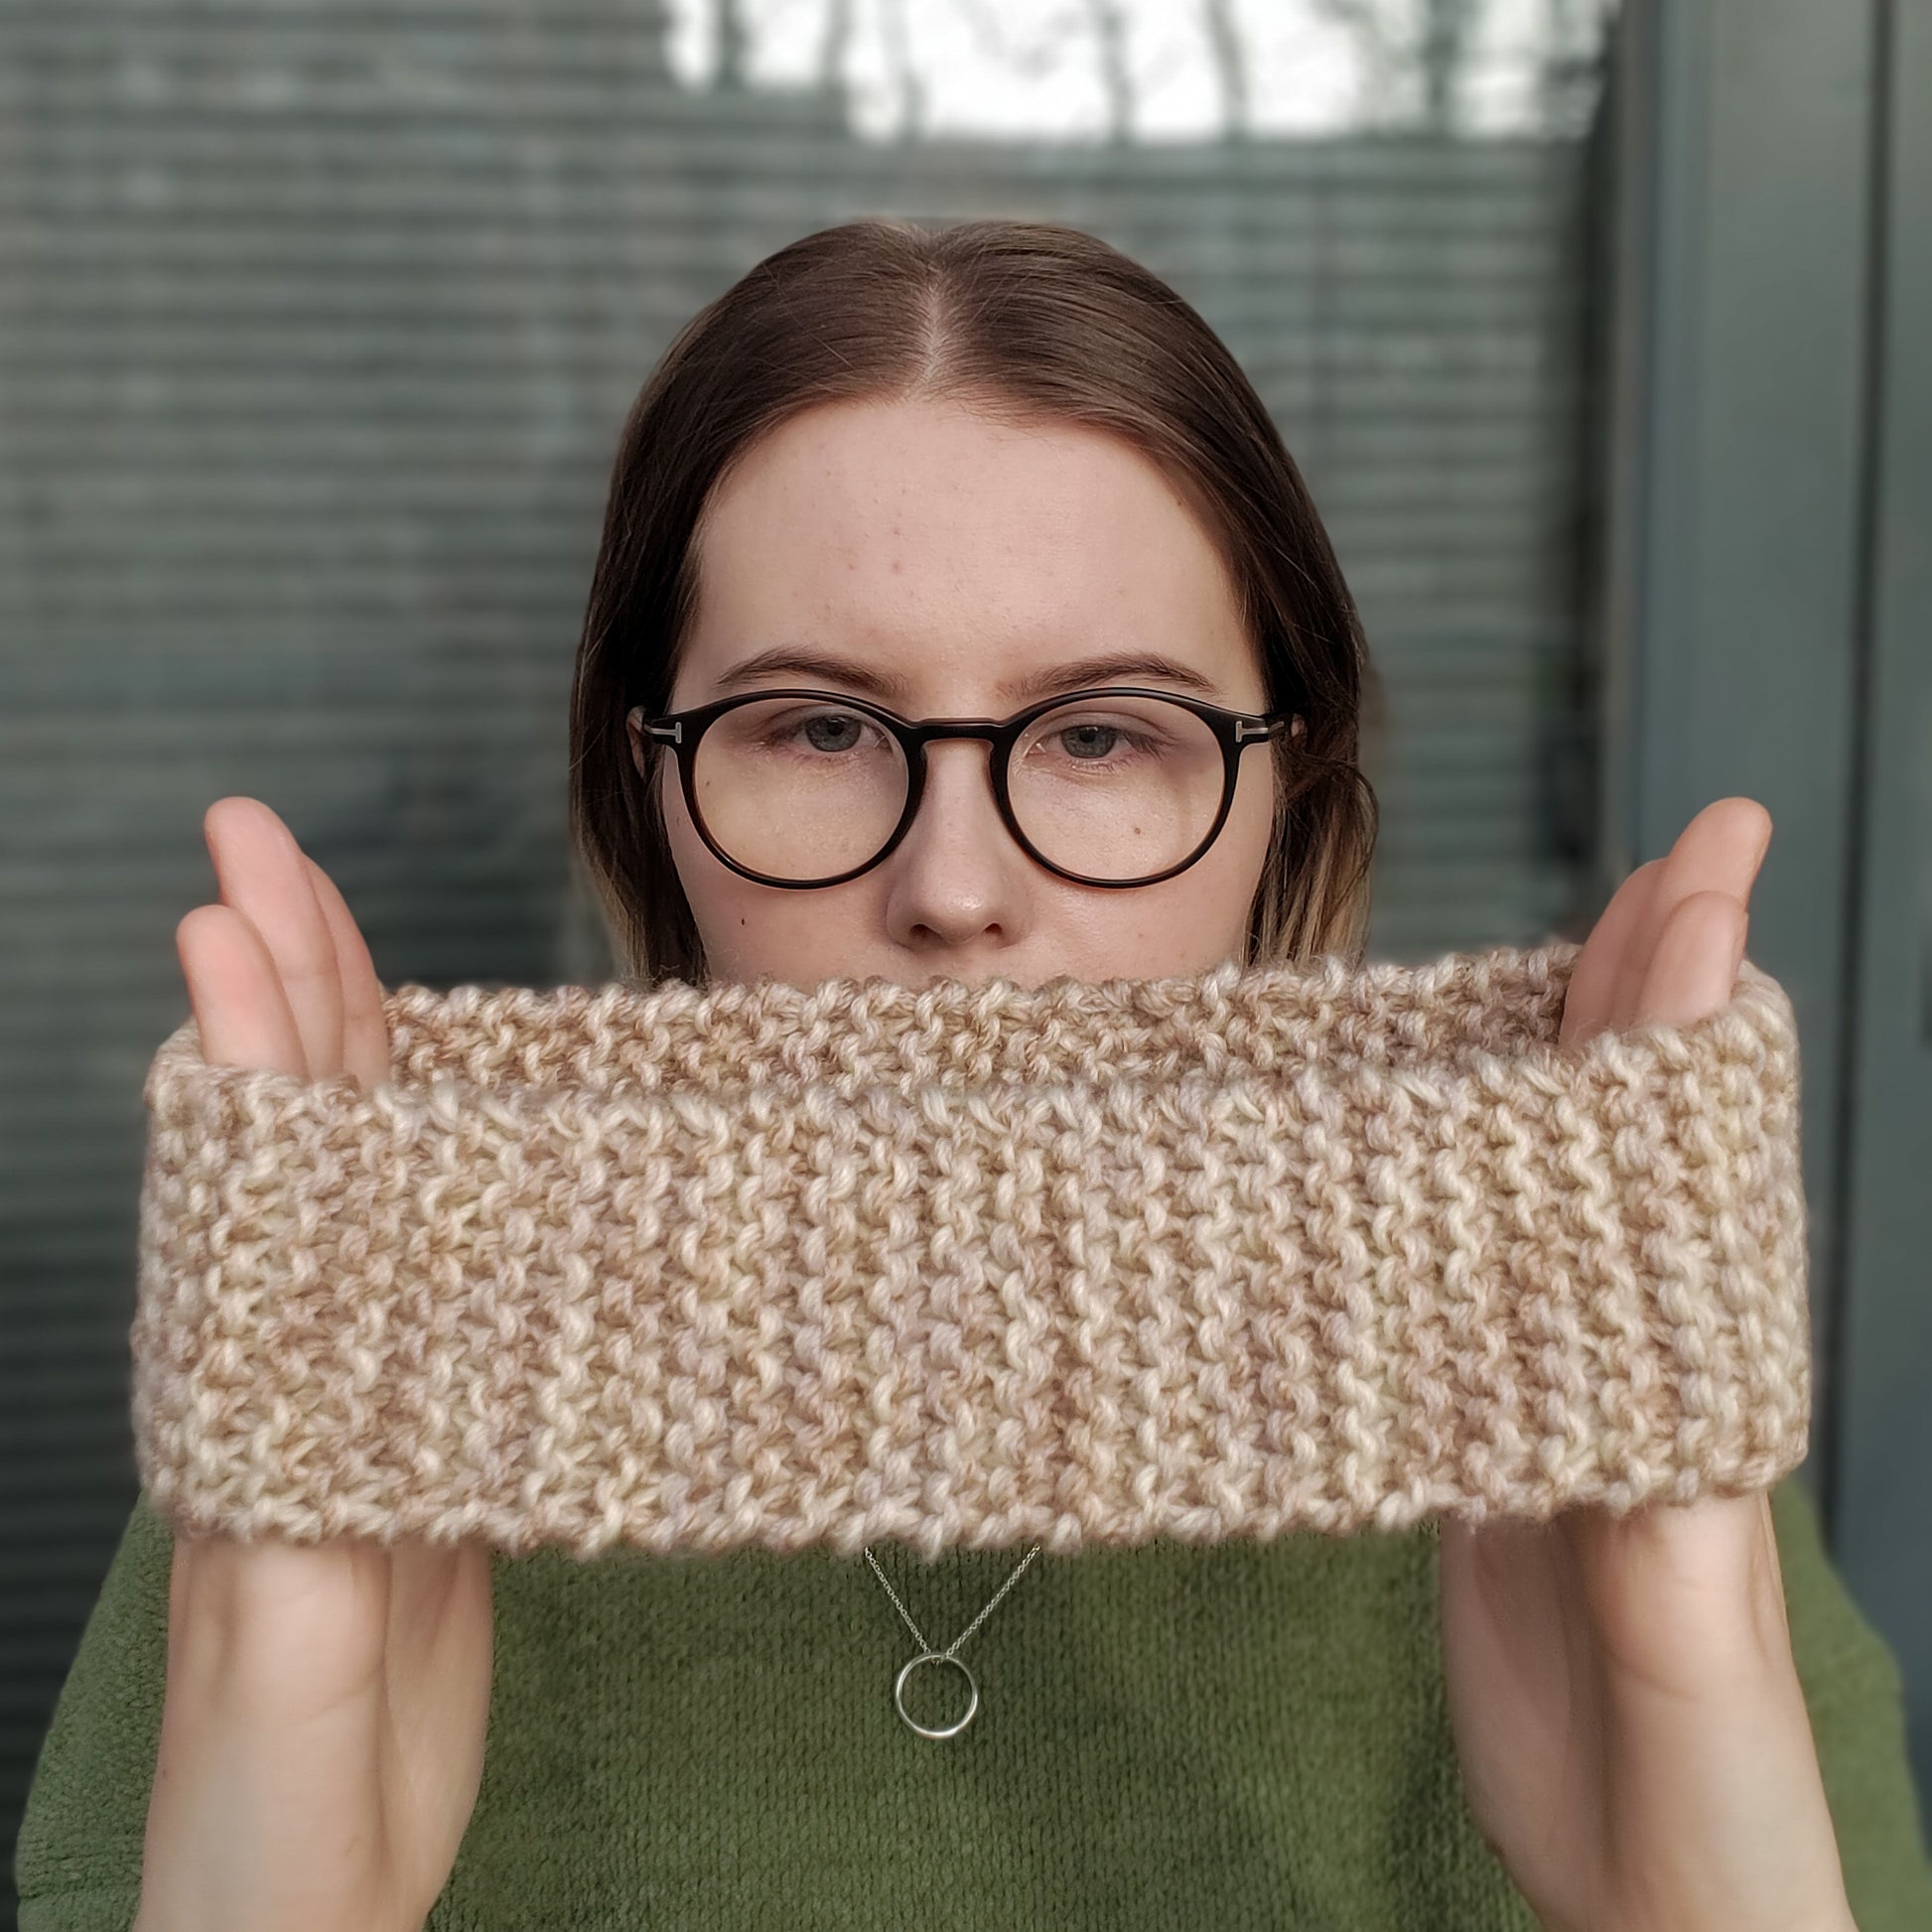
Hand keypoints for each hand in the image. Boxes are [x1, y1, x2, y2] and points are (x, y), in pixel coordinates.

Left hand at [134, 799, 493, 1931]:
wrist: (299, 1904)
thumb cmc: (267, 1809)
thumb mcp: (283, 1673)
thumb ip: (298, 1534)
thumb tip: (311, 1378)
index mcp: (242, 1404)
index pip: (254, 1175)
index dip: (251, 1033)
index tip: (235, 902)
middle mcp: (285, 1374)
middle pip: (293, 1141)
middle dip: (280, 984)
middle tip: (265, 847)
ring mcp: (348, 1398)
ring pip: (351, 1187)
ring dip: (346, 1052)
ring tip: (335, 937)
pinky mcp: (415, 1445)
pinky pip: (421, 1272)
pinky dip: (433, 1176)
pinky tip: (446, 1135)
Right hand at [1436, 798, 1856, 1931]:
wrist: (1662, 1907)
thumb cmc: (1708, 1814)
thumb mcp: (1689, 1681)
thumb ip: (1670, 1549)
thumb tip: (1639, 1403)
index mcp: (1702, 1392)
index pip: (1696, 1160)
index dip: (1695, 1001)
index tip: (1705, 861)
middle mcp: (1646, 1371)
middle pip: (1646, 1142)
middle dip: (1657, 988)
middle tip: (1674, 853)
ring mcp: (1572, 1402)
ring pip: (1568, 1198)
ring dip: (1564, 1068)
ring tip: (1556, 957)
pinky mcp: (1496, 1454)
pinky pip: (1483, 1291)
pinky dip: (1462, 1199)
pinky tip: (1431, 1157)